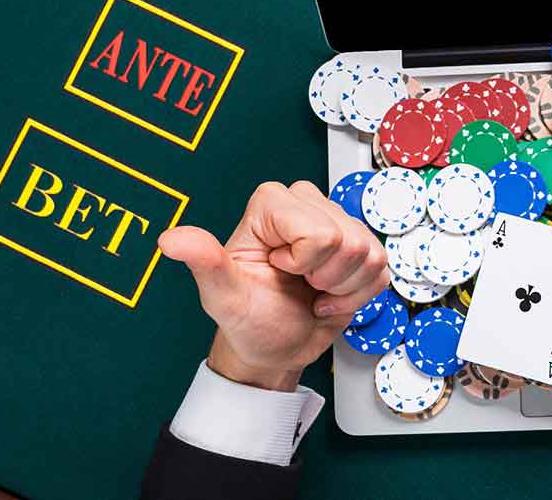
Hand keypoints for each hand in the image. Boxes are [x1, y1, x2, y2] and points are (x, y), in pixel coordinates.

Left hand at [159, 181, 388, 390]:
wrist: (274, 347)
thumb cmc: (247, 320)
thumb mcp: (222, 295)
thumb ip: (203, 262)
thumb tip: (170, 240)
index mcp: (271, 204)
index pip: (319, 231)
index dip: (304, 262)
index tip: (278, 270)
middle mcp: (306, 203)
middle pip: (348, 240)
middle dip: (326, 276)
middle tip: (298, 285)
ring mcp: (338, 223)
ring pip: (369, 253)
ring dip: (343, 288)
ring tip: (313, 292)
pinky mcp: (361, 246)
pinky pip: (382, 269)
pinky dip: (358, 295)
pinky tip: (329, 297)